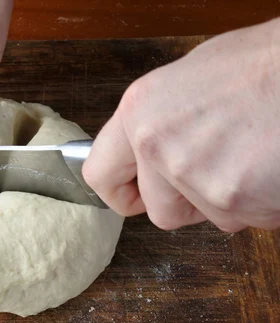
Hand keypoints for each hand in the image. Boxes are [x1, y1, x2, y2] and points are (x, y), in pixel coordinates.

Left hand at [83, 18, 279, 231]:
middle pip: (161, 211)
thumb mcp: (191, 79)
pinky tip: (269, 165)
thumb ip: (158, 122)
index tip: (134, 196)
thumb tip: (145, 151)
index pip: (99, 175)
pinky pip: (245, 218)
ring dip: (229, 199)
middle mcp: (156, 145)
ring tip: (253, 155)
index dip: (120, 193)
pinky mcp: (234, 198)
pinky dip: (260, 201)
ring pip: (207, 217)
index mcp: (139, 112)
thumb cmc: (263, 65)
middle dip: (189, 202)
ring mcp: (194, 175)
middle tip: (218, 169)